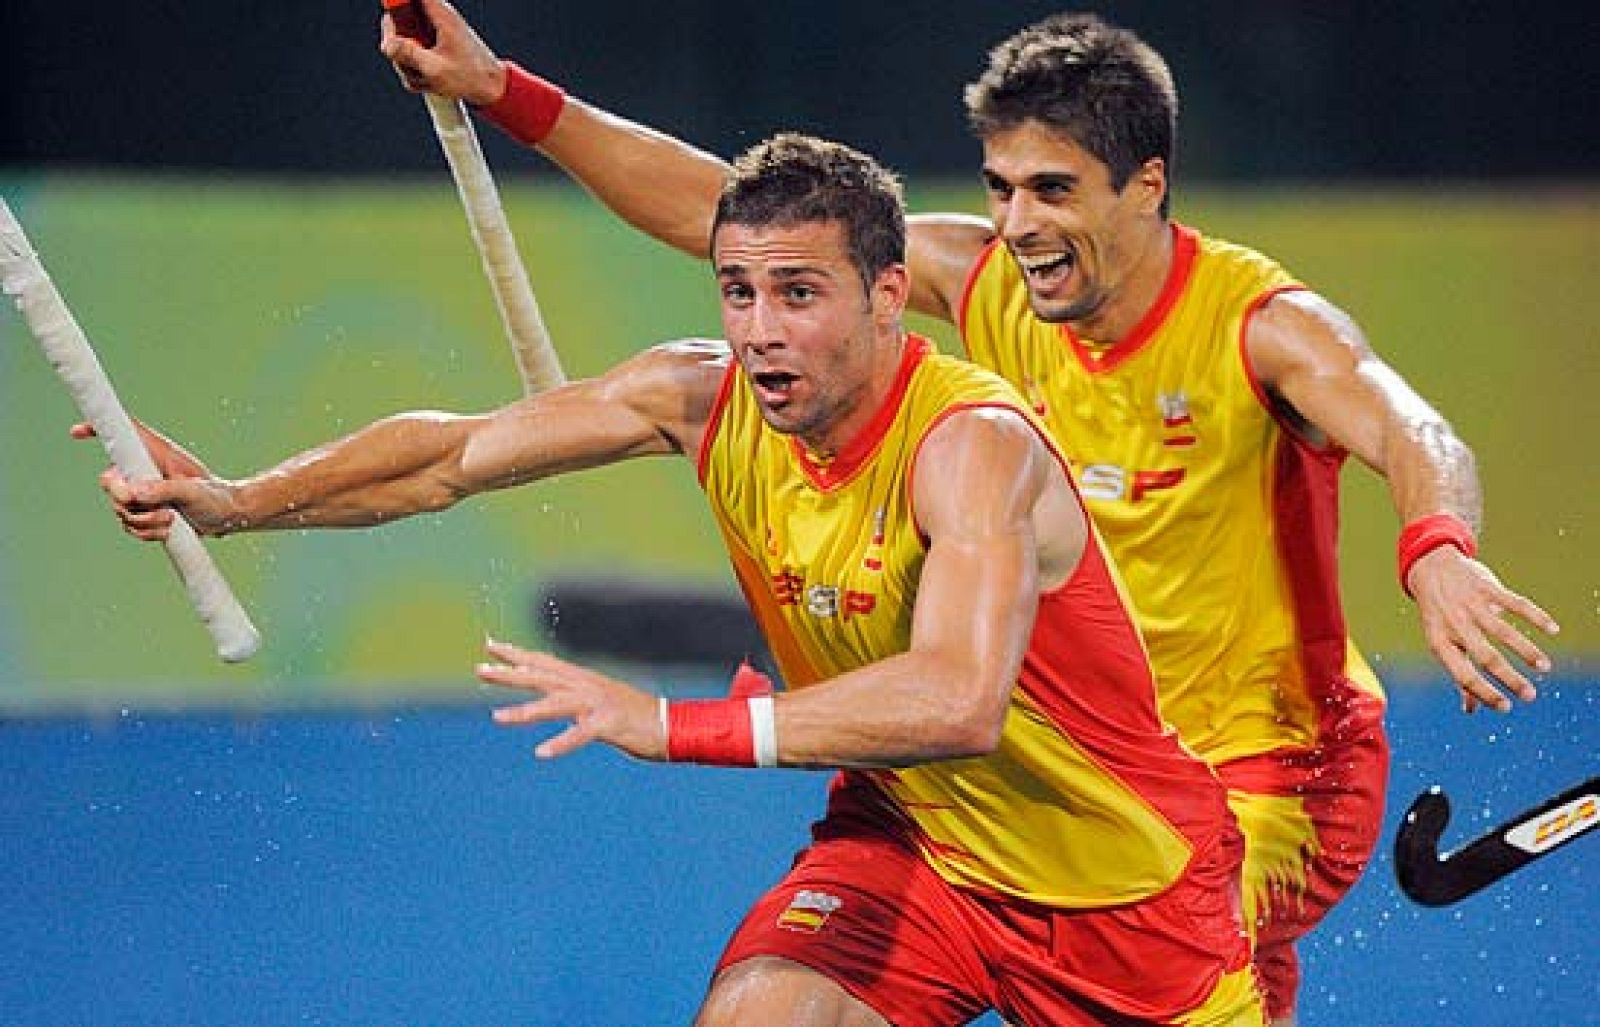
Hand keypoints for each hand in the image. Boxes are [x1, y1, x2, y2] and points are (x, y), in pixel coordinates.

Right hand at [71, 421, 239, 539]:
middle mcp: (143, 471)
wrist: (225, 517)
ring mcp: (142, 493)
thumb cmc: (214, 496)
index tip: (77, 431)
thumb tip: (133, 493)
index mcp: (154, 454)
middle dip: (125, 500)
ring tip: (170, 519)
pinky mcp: (144, 512)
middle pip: (109, 483)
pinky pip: (130, 526)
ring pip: (120, 509)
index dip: (96, 430)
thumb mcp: (192, 492)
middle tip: (149, 507)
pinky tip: (167, 529)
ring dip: (143, 522)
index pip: (121, 435)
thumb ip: (163, 490)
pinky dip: (146, 532)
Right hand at [378, 0, 507, 106]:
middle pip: (396, 22)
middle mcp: (432, 19)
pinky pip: (409, 59)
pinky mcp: (429, 49)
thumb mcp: (436, 68)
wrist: (491, 89)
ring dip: (409, 67)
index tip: (393, 18)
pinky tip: (431, 82)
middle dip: (397, 46)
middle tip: (408, 62)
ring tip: (429, 78)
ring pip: (401, 44)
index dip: (396, 3)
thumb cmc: (471, 76)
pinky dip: (416, 74)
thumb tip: (388, 45)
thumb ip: (408, 55)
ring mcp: (429, 35)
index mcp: (439, 12)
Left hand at [480, 639, 667, 760]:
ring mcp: (598, 704)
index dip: (516, 654)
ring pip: (555, 705)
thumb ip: (573, 701)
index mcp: (583, 680)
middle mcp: (587, 686)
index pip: (543, 663)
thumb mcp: (597, 703)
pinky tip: (542, 753)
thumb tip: (550, 701)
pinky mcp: (609, 724)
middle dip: (509, 674)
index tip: (489, 646)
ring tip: (497, 718)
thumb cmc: (632, 717)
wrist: (670, 726)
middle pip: (542, 677)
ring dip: (526, 711)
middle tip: (479, 670)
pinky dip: (562, 743)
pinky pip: (581, 734)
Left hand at [1406, 546, 1560, 712]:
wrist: (1430, 569)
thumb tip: (1471, 710)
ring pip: (1503, 632)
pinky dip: (1535, 616)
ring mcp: (1471, 605)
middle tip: (1531, 696)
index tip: (1506, 707)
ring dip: (1526, 651)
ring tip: (1544, 667)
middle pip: (1486, 657)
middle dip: (1510, 679)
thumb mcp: (1441, 642)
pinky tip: (1552, 630)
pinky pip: (1515, 604)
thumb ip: (1459, 673)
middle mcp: (1455, 625)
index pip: (1463, 675)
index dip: (1484, 693)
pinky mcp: (1487, 588)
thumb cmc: (1439, 615)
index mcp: (1440, 643)